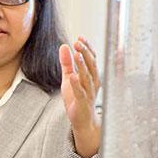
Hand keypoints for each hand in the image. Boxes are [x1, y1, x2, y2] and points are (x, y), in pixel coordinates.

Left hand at [60, 36, 100, 157]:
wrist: (82, 121)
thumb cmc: (77, 99)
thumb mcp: (69, 78)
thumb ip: (67, 63)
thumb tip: (64, 46)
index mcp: (91, 75)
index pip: (91, 58)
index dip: (87, 48)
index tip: (80, 37)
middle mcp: (93, 82)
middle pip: (91, 65)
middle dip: (85, 53)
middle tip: (78, 42)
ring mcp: (89, 92)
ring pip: (87, 77)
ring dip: (83, 66)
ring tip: (77, 54)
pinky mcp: (83, 102)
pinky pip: (81, 92)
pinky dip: (77, 84)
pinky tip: (72, 76)